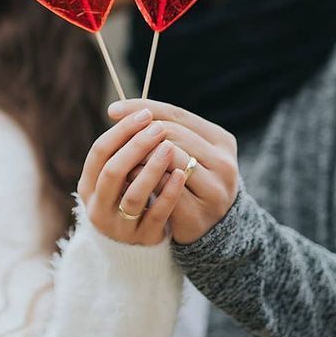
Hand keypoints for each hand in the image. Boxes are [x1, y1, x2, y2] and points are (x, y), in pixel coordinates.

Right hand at [77, 108, 187, 245]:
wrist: (133, 247)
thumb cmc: (126, 197)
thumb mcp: (117, 177)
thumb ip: (123, 151)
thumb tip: (140, 111)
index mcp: (89, 186)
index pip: (99, 152)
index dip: (121, 131)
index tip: (144, 114)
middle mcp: (98, 207)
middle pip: (113, 172)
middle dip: (136, 146)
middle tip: (158, 128)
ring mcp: (120, 227)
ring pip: (132, 195)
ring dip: (151, 168)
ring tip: (169, 147)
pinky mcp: (143, 239)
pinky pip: (156, 215)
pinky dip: (168, 194)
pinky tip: (181, 175)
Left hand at [107, 100, 238, 244]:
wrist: (213, 227)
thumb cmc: (192, 181)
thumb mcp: (188, 151)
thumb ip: (163, 131)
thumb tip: (116, 111)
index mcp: (221, 140)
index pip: (177, 115)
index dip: (143, 109)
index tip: (112, 110)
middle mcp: (223, 163)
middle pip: (172, 135)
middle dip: (140, 135)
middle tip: (114, 138)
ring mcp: (213, 190)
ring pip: (170, 159)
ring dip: (140, 156)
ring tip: (119, 158)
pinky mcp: (196, 215)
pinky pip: (164, 190)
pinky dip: (144, 181)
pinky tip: (127, 180)